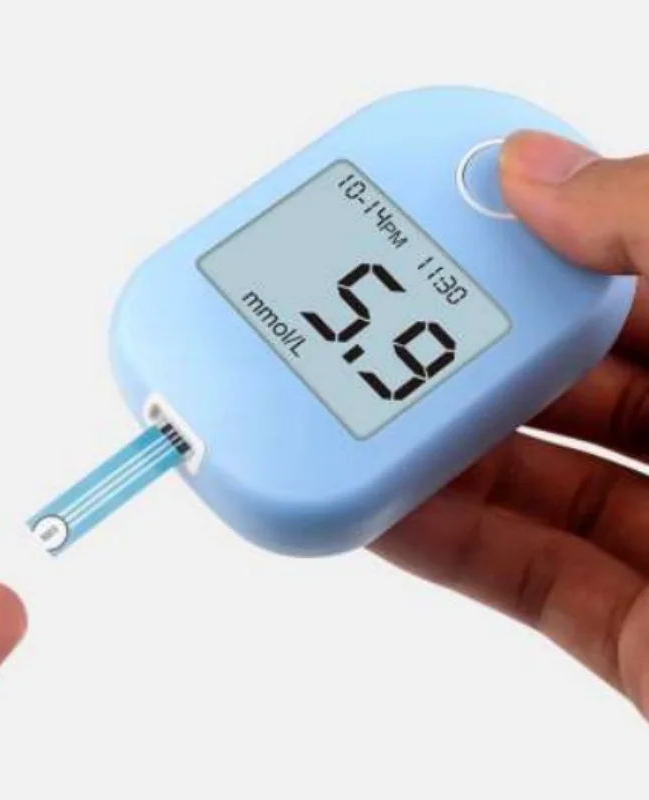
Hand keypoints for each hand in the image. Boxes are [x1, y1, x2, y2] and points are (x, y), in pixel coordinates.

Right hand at [371, 131, 648, 716]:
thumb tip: (534, 169)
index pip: (646, 266)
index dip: (546, 238)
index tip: (452, 226)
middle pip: (576, 377)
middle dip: (472, 354)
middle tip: (381, 328)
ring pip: (538, 480)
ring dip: (442, 455)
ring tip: (357, 419)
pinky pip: (526, 574)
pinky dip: (445, 542)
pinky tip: (379, 506)